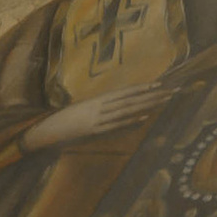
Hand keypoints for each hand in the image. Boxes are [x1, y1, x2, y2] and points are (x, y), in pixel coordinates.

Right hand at [21, 85, 165, 153]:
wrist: (44, 130)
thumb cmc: (64, 124)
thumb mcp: (84, 115)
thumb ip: (100, 113)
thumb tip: (115, 114)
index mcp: (97, 101)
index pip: (125, 93)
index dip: (143, 88)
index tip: (160, 85)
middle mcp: (99, 106)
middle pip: (131, 99)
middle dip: (152, 95)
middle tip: (172, 91)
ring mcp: (97, 118)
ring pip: (127, 109)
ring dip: (147, 104)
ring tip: (164, 100)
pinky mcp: (93, 131)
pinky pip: (116, 125)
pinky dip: (130, 120)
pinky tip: (144, 116)